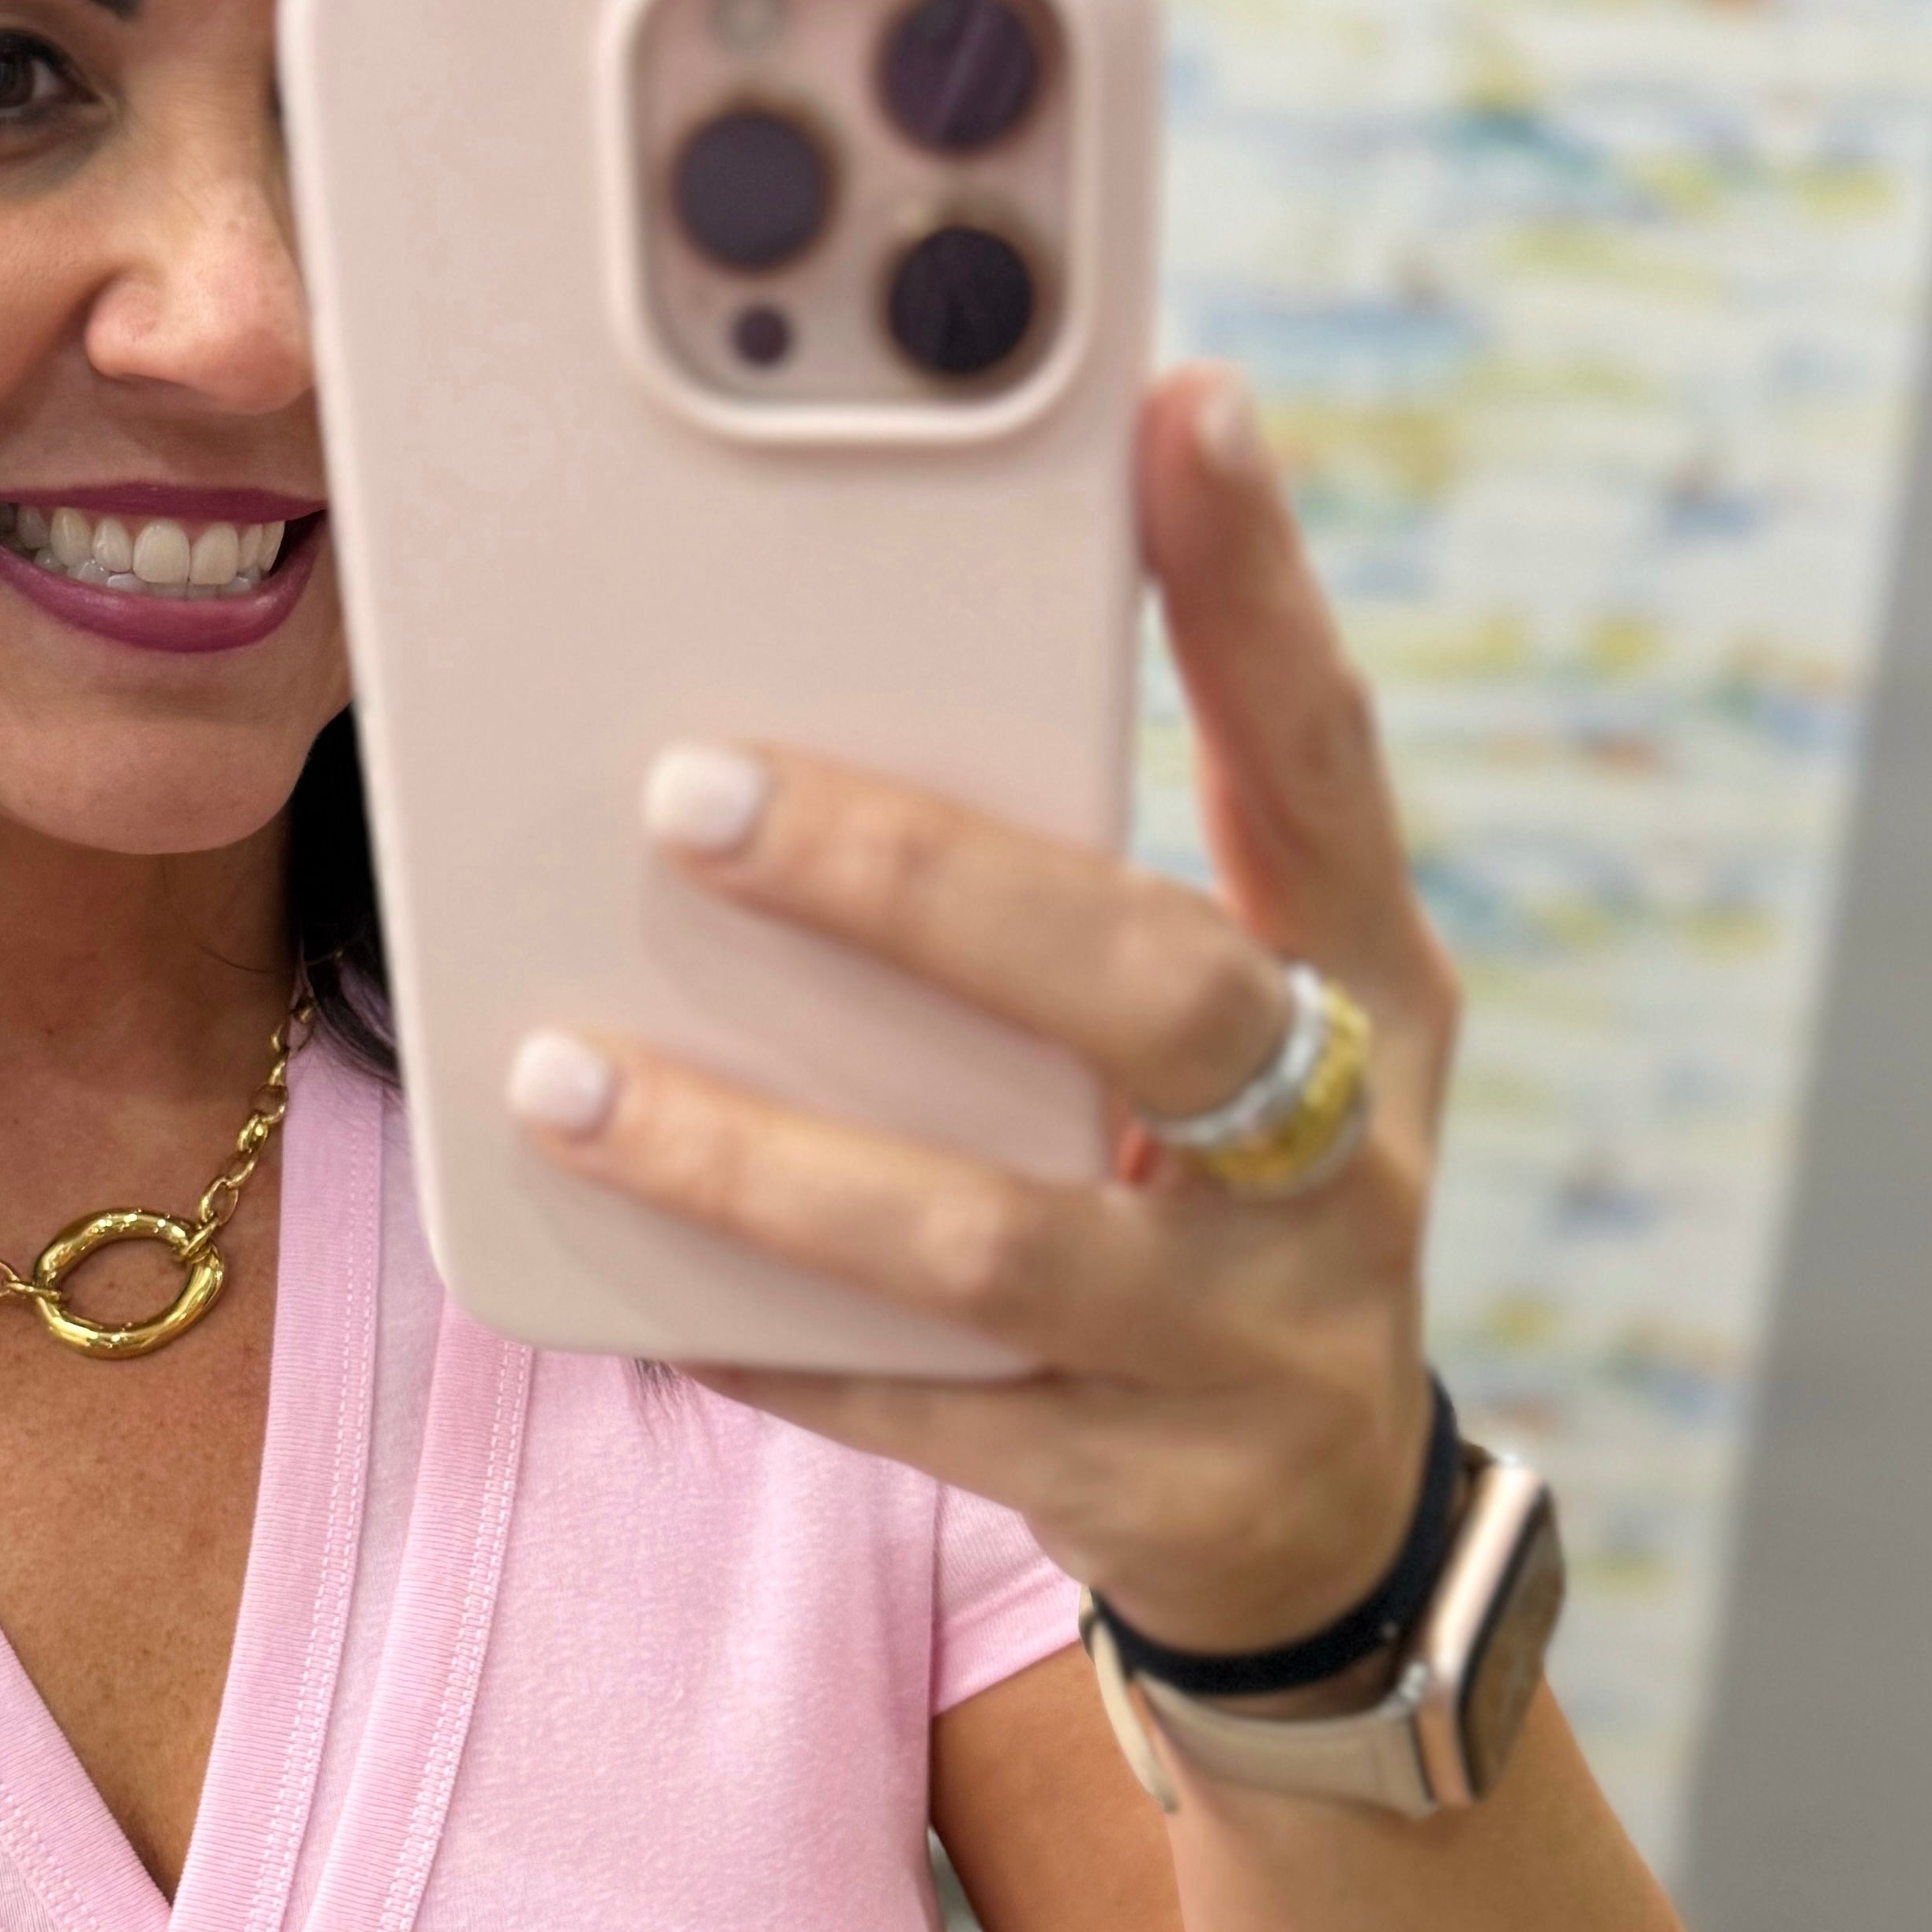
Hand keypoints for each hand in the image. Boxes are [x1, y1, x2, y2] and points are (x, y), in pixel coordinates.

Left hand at [506, 364, 1458, 1667]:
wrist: (1315, 1520)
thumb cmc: (1228, 1200)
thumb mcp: (1236, 1034)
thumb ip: (1099, 893)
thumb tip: (836, 708)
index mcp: (1366, 993)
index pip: (1320, 767)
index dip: (1259, 597)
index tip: (1176, 411)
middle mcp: (1337, 1157)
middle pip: (1156, 996)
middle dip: (924, 890)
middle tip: (697, 798)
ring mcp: (1249, 1337)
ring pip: (997, 1239)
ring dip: (764, 1158)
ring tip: (565, 1081)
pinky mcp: (1143, 1487)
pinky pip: (923, 1416)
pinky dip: (772, 1347)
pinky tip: (637, 1295)